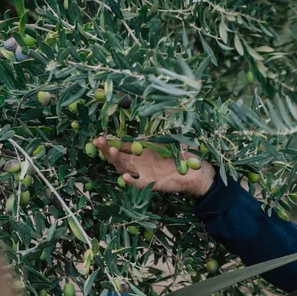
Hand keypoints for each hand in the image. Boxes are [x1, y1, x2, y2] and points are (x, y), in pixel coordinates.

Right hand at [93, 138, 215, 197]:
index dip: (110, 143)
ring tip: (112, 152)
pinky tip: (125, 176)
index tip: (99, 137)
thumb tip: (145, 111)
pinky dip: (131, 182)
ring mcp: (145, 174)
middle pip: (118, 158)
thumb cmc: (183, 153)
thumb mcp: (167, 138)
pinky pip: (139, 184)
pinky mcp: (153, 184)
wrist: (198, 170)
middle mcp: (140, 163)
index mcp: (142, 151)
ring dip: (117, 161)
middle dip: (107, 150)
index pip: (122, 146)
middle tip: (98, 142)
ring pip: (125, 169)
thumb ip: (155, 131)